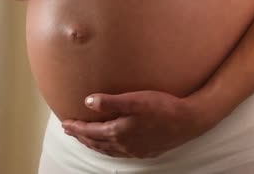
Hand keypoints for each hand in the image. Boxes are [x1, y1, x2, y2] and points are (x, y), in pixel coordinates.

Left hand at [61, 90, 217, 158]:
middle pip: (96, 142)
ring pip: (107, 150)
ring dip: (93, 144)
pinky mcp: (146, 151)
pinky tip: (112, 145)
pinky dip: (109, 149)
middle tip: (70, 130)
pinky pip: (120, 153)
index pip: (90, 132)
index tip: (65, 123)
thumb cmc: (162, 107)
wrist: (188, 121)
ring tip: (85, 138)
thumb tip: (87, 102)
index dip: (76, 128)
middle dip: (81, 136)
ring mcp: (135, 150)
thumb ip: (110, 102)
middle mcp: (124, 145)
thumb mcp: (135, 100)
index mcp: (118, 132)